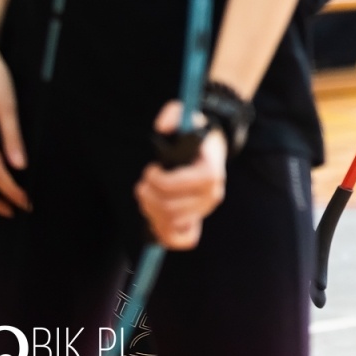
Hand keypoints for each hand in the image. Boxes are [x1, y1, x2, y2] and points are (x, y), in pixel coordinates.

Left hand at [136, 101, 227, 250]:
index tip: (151, 169)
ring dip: (151, 211)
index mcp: (210, 172)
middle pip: (169, 209)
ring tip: (146, 196)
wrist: (212, 146)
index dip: (156, 180)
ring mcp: (205, 209)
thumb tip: (162, 128)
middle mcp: (212, 195)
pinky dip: (166, 235)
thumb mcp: (186, 116)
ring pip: (171, 224)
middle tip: (143, 184)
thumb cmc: (197, 132)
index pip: (174, 187)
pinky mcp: (198, 218)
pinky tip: (156, 220)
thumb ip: (173, 115)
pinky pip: (182, 240)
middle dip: (148, 197)